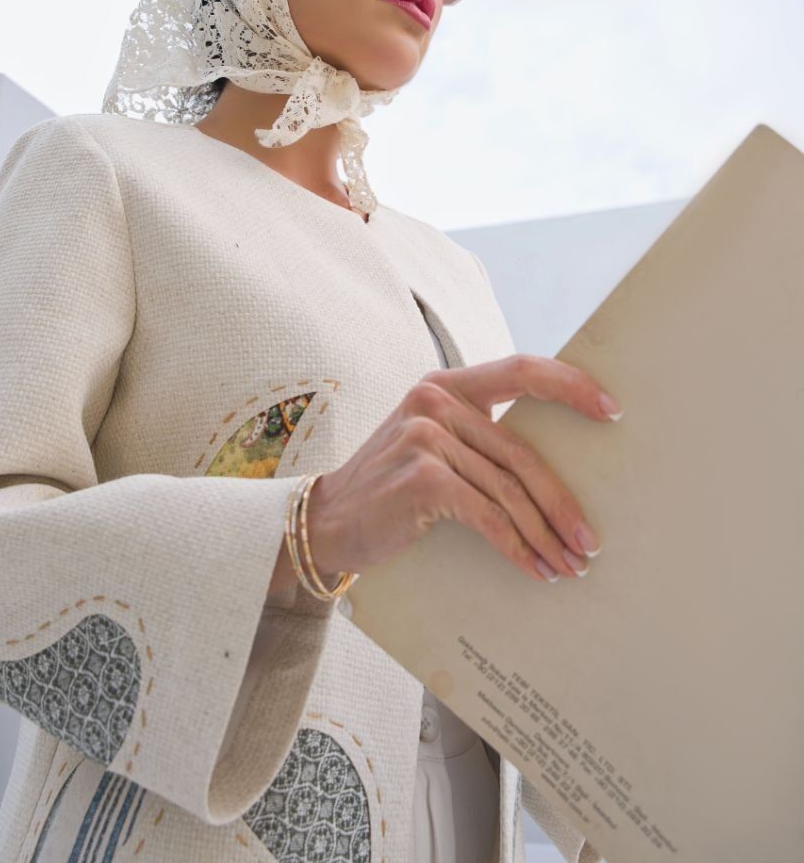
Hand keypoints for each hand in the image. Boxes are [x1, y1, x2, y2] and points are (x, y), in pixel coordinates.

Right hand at [307, 354, 618, 583]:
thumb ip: (478, 439)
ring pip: (509, 490)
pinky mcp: (422, 477)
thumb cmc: (390, 489)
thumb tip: (555, 469)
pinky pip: (487, 516)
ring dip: (546, 534)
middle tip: (590, 541)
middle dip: (562, 502)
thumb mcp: (430, 445)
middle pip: (522, 453)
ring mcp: (425, 437)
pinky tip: (533, 569)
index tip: (611, 411)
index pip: (521, 370)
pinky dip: (517, 547)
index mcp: (445, 385)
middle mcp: (434, 402)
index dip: (571, 386)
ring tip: (569, 563)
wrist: (328, 521)